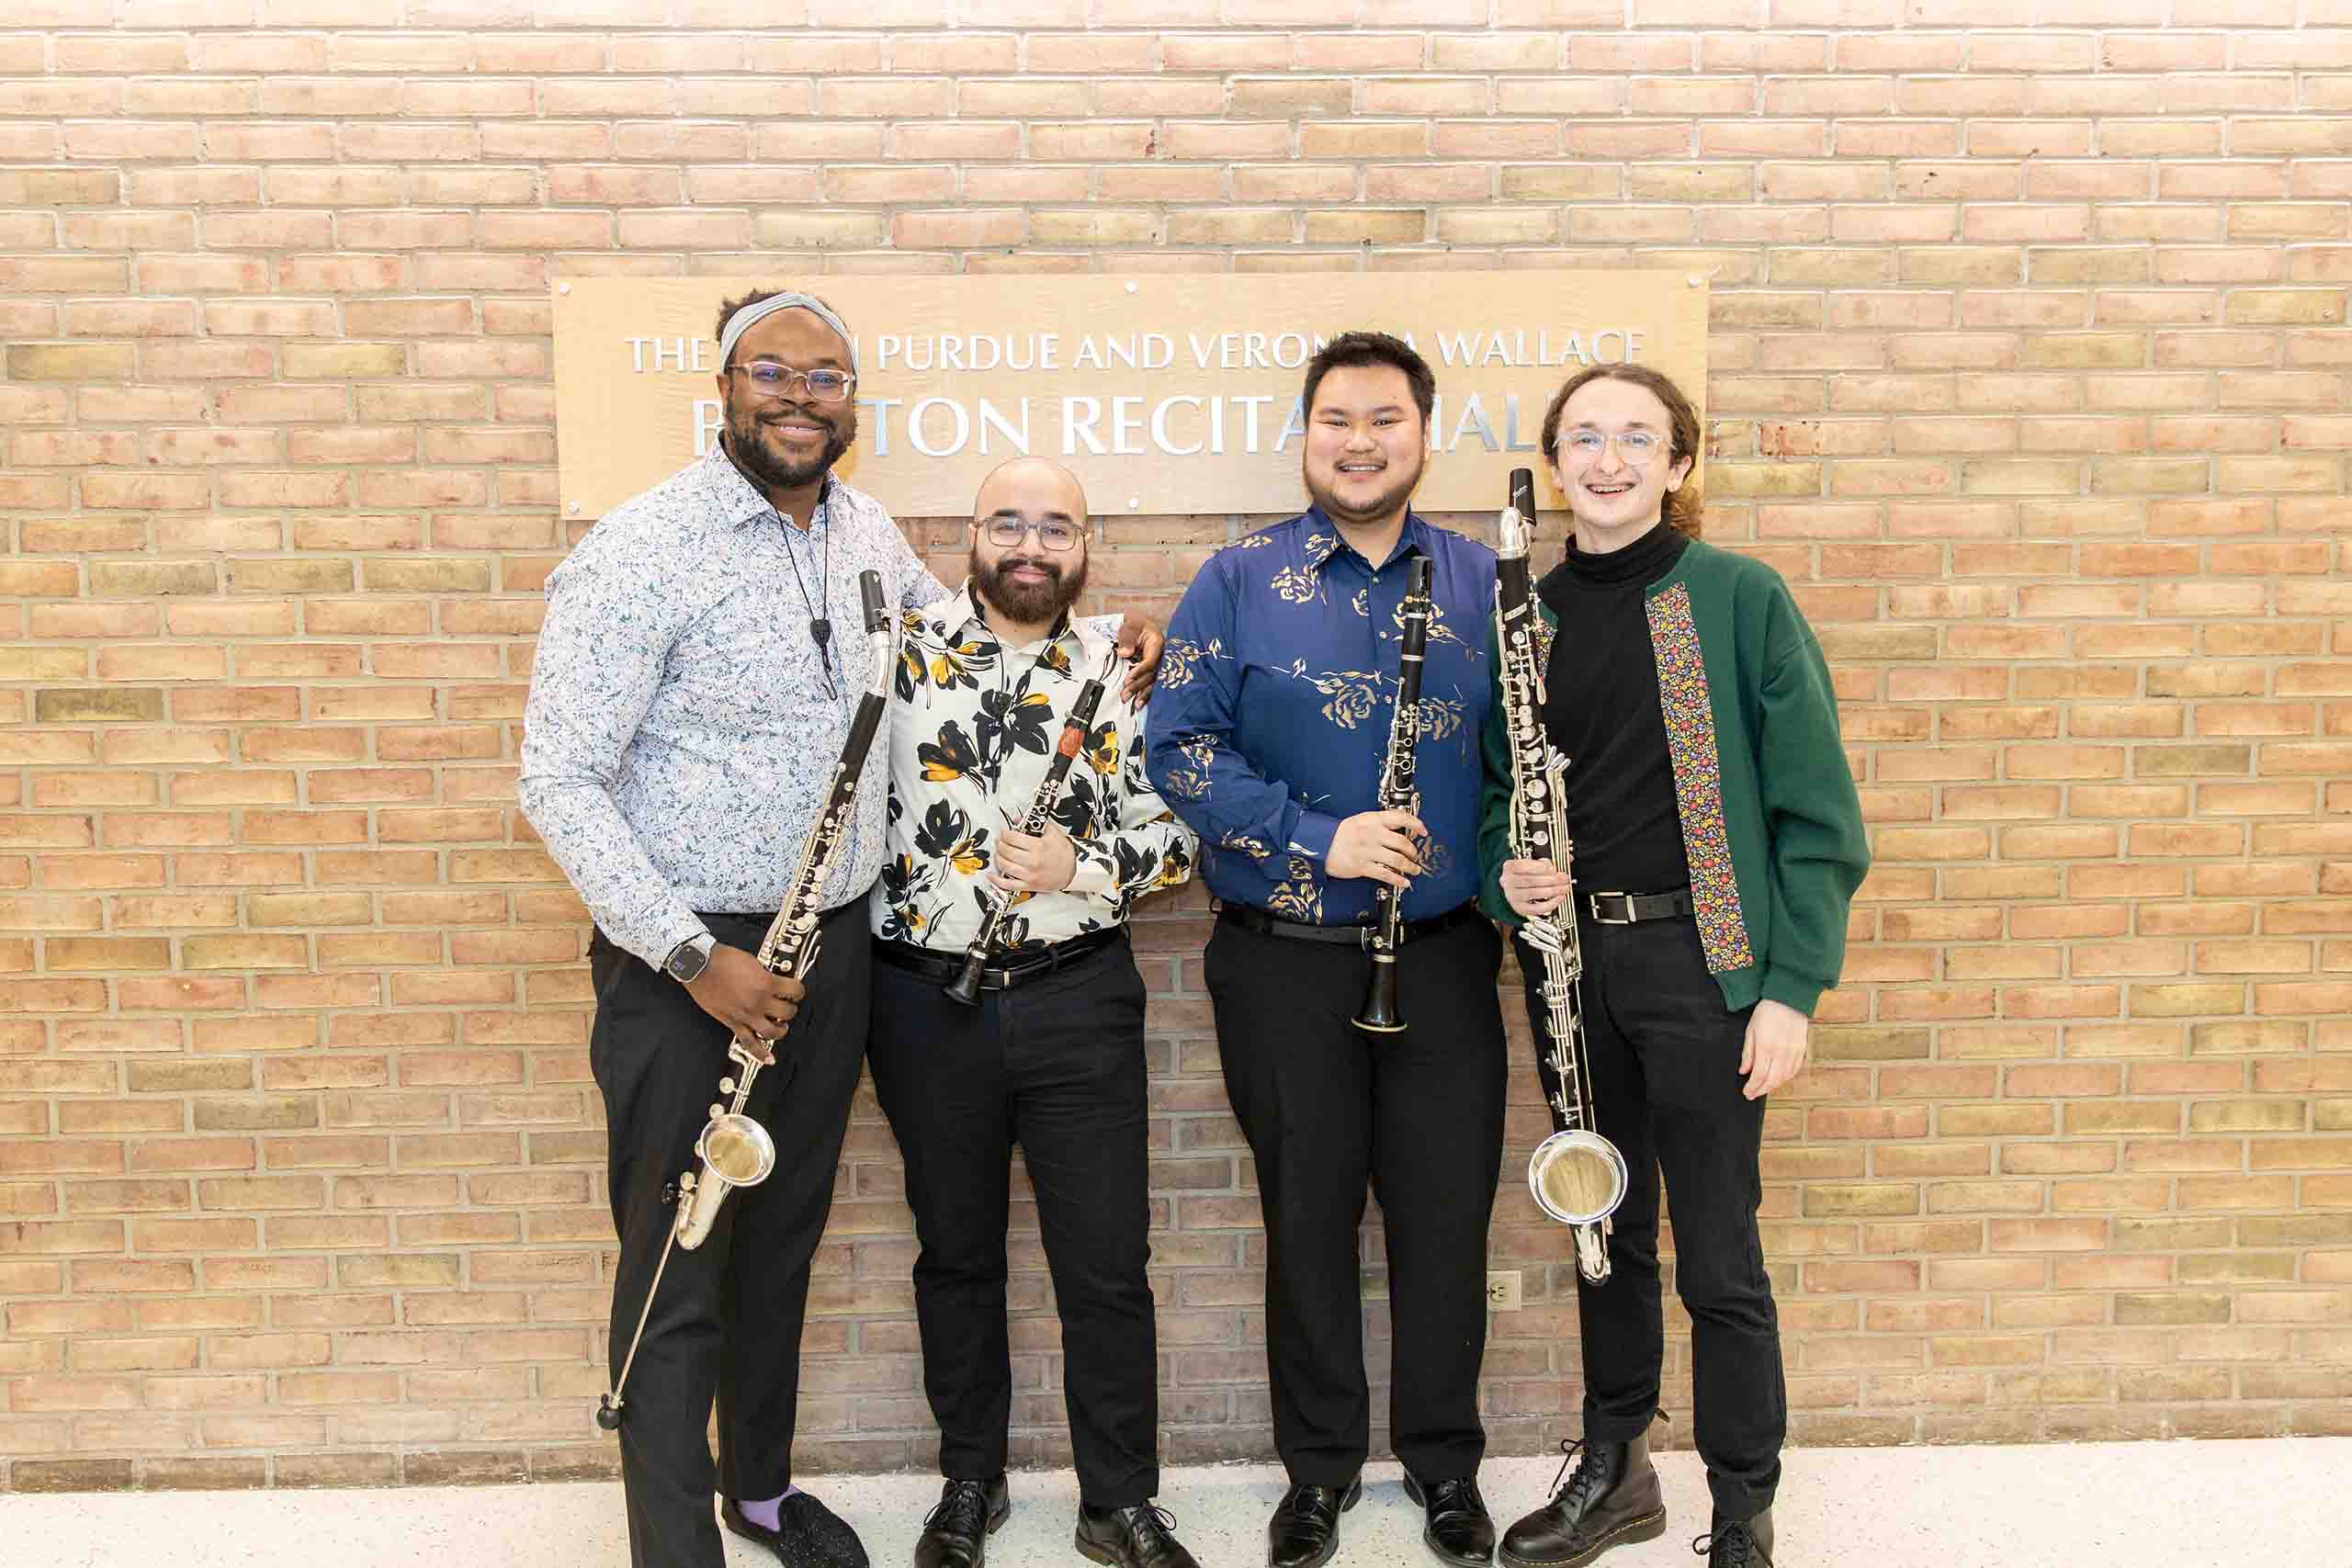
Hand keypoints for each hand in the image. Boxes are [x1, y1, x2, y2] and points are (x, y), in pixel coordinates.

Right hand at [684, 946, 805, 1063]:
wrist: (699, 965)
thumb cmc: (723, 959)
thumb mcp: (753, 961)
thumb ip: (766, 975)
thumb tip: (774, 981)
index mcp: (766, 983)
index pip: (795, 990)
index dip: (797, 990)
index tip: (794, 990)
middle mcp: (759, 1002)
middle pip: (787, 1012)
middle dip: (790, 1009)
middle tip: (786, 1005)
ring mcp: (747, 1015)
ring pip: (773, 1032)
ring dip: (781, 1030)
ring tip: (781, 1026)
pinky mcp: (733, 1023)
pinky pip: (749, 1043)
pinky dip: (760, 1053)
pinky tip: (769, 1059)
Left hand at [990, 821, 1076, 893]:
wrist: (1073, 870)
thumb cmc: (1063, 853)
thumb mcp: (1052, 832)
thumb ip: (1034, 824)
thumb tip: (1017, 819)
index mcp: (1038, 847)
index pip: (1013, 838)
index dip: (1005, 834)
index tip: (1004, 833)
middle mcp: (1032, 861)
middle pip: (1006, 851)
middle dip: (1000, 844)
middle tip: (1000, 841)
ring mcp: (1029, 875)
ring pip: (1005, 866)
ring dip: (998, 857)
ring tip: (999, 853)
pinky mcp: (1029, 885)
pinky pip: (1008, 884)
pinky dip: (997, 880)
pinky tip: (992, 875)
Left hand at [1112, 612, 1163, 702]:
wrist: (1139, 625)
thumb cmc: (1135, 624)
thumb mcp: (1130, 626)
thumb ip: (1127, 638)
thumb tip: (1125, 653)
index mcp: (1158, 644)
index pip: (1151, 661)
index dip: (1140, 671)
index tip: (1128, 679)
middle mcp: (1162, 656)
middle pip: (1152, 675)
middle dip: (1138, 686)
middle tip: (1125, 694)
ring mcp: (1160, 665)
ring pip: (1154, 682)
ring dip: (1143, 694)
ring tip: (1134, 704)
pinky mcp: (1155, 671)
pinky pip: (1153, 685)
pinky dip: (1147, 695)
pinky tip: (1140, 704)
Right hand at [1327, 809, 1424, 889]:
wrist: (1320, 843)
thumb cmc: (1340, 833)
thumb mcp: (1361, 820)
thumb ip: (1380, 823)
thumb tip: (1400, 830)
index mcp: (1373, 820)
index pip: (1400, 818)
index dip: (1416, 824)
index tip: (1423, 831)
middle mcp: (1372, 834)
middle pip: (1402, 843)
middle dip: (1413, 852)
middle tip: (1415, 856)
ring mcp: (1368, 850)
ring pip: (1397, 860)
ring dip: (1410, 867)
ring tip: (1414, 869)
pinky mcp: (1362, 866)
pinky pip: (1385, 874)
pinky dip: (1398, 879)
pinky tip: (1404, 882)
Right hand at [1500, 858, 1571, 920]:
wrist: (1515, 888)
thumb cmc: (1525, 874)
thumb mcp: (1534, 863)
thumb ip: (1548, 861)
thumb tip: (1568, 858)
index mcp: (1510, 867)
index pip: (1523, 866)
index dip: (1539, 867)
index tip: (1553, 868)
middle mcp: (1508, 882)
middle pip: (1531, 880)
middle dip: (1551, 879)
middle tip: (1565, 878)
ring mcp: (1513, 896)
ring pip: (1534, 893)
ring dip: (1553, 890)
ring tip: (1565, 887)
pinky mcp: (1521, 908)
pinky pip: (1536, 908)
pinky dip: (1550, 903)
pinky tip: (1559, 898)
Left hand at [1739, 998, 1808, 1099]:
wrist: (1788, 999)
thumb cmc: (1766, 1012)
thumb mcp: (1750, 1031)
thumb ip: (1748, 1053)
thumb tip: (1744, 1071)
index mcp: (1766, 1048)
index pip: (1758, 1076)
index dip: (1752, 1087)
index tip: (1746, 1092)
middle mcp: (1781, 1053)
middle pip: (1772, 1081)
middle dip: (1760, 1091)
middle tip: (1752, 1094)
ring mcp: (1793, 1052)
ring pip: (1784, 1078)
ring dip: (1773, 1086)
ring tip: (1763, 1088)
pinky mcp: (1801, 1050)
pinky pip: (1794, 1070)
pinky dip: (1785, 1078)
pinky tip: (1778, 1079)